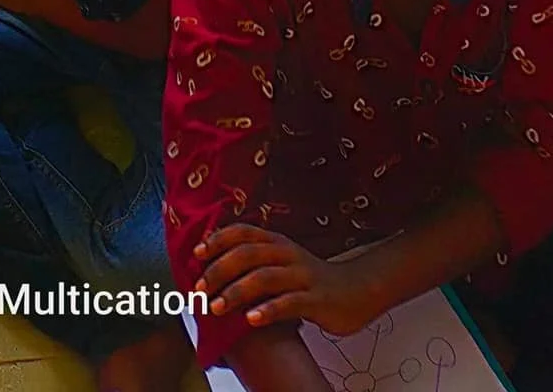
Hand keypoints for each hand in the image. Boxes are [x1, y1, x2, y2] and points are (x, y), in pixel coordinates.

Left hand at [199, 225, 377, 335]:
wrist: (357, 290)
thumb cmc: (312, 280)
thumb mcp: (284, 263)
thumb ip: (257, 263)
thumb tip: (216, 270)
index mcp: (278, 242)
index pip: (243, 232)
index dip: (218, 240)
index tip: (196, 254)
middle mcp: (288, 254)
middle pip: (248, 253)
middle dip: (220, 269)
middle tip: (199, 288)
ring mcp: (302, 276)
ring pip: (265, 277)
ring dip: (237, 291)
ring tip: (217, 306)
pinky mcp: (316, 299)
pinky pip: (289, 303)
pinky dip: (267, 310)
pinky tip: (251, 320)